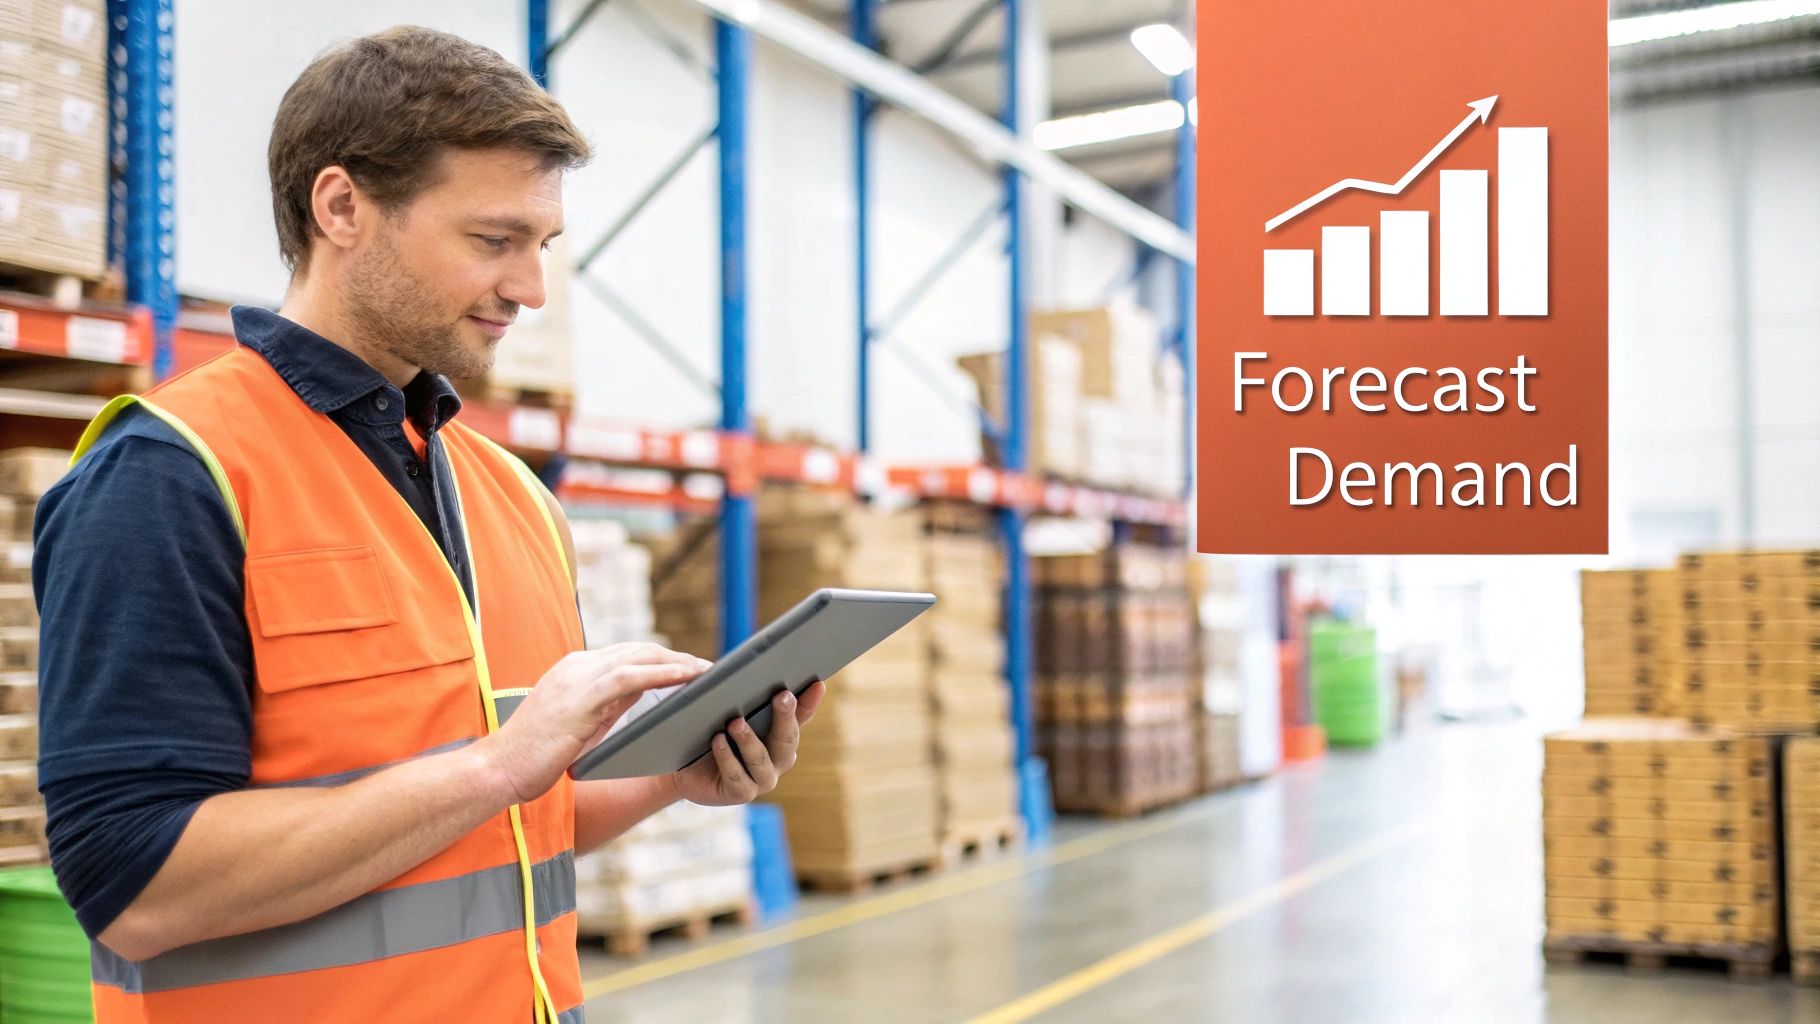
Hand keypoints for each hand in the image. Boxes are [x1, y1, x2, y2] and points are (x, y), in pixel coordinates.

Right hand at [480, 643, 711, 805]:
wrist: (500, 769)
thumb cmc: (537, 754)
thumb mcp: (581, 722)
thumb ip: (608, 702)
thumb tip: (642, 689)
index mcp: (574, 670)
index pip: (625, 655)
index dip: (659, 658)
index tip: (687, 667)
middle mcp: (576, 666)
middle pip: (637, 650)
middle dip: (674, 656)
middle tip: (706, 667)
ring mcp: (577, 678)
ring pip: (637, 657)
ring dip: (676, 662)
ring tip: (705, 670)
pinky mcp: (580, 697)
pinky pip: (630, 677)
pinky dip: (662, 673)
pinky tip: (685, 678)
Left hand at [671, 681, 825, 806]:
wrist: (687, 767)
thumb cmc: (711, 731)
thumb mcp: (727, 708)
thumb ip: (741, 692)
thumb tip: (746, 668)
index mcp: (781, 733)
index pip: (801, 716)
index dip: (810, 701)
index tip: (817, 683)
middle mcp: (778, 758)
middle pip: (788, 739)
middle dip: (786, 717)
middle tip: (782, 696)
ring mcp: (762, 779)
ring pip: (762, 760)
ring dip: (749, 740)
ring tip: (735, 722)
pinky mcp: (741, 794)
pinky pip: (738, 777)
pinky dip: (727, 758)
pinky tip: (718, 741)